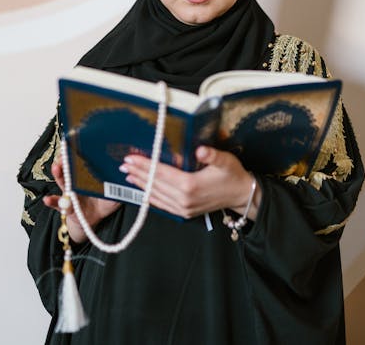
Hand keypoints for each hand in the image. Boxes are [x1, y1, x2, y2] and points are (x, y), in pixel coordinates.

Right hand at [43, 151, 120, 242]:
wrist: (93, 220)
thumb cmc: (103, 204)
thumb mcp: (115, 193)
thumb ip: (122, 185)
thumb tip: (131, 175)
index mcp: (89, 177)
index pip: (84, 161)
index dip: (80, 152)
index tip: (79, 143)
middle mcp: (77, 182)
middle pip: (70, 167)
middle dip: (67, 158)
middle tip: (66, 152)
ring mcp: (70, 193)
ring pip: (62, 181)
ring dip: (59, 174)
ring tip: (56, 167)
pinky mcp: (66, 206)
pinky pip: (57, 204)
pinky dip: (52, 201)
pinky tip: (48, 199)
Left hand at [123, 146, 260, 219]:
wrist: (241, 195)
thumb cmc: (233, 175)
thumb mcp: (225, 160)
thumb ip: (212, 155)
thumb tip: (200, 150)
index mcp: (191, 185)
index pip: (161, 173)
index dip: (145, 165)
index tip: (131, 158)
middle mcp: (184, 199)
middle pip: (155, 184)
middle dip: (138, 173)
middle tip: (123, 164)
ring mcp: (183, 209)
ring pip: (155, 196)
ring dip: (141, 185)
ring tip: (128, 175)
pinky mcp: (184, 213)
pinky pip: (162, 205)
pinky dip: (150, 196)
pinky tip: (142, 190)